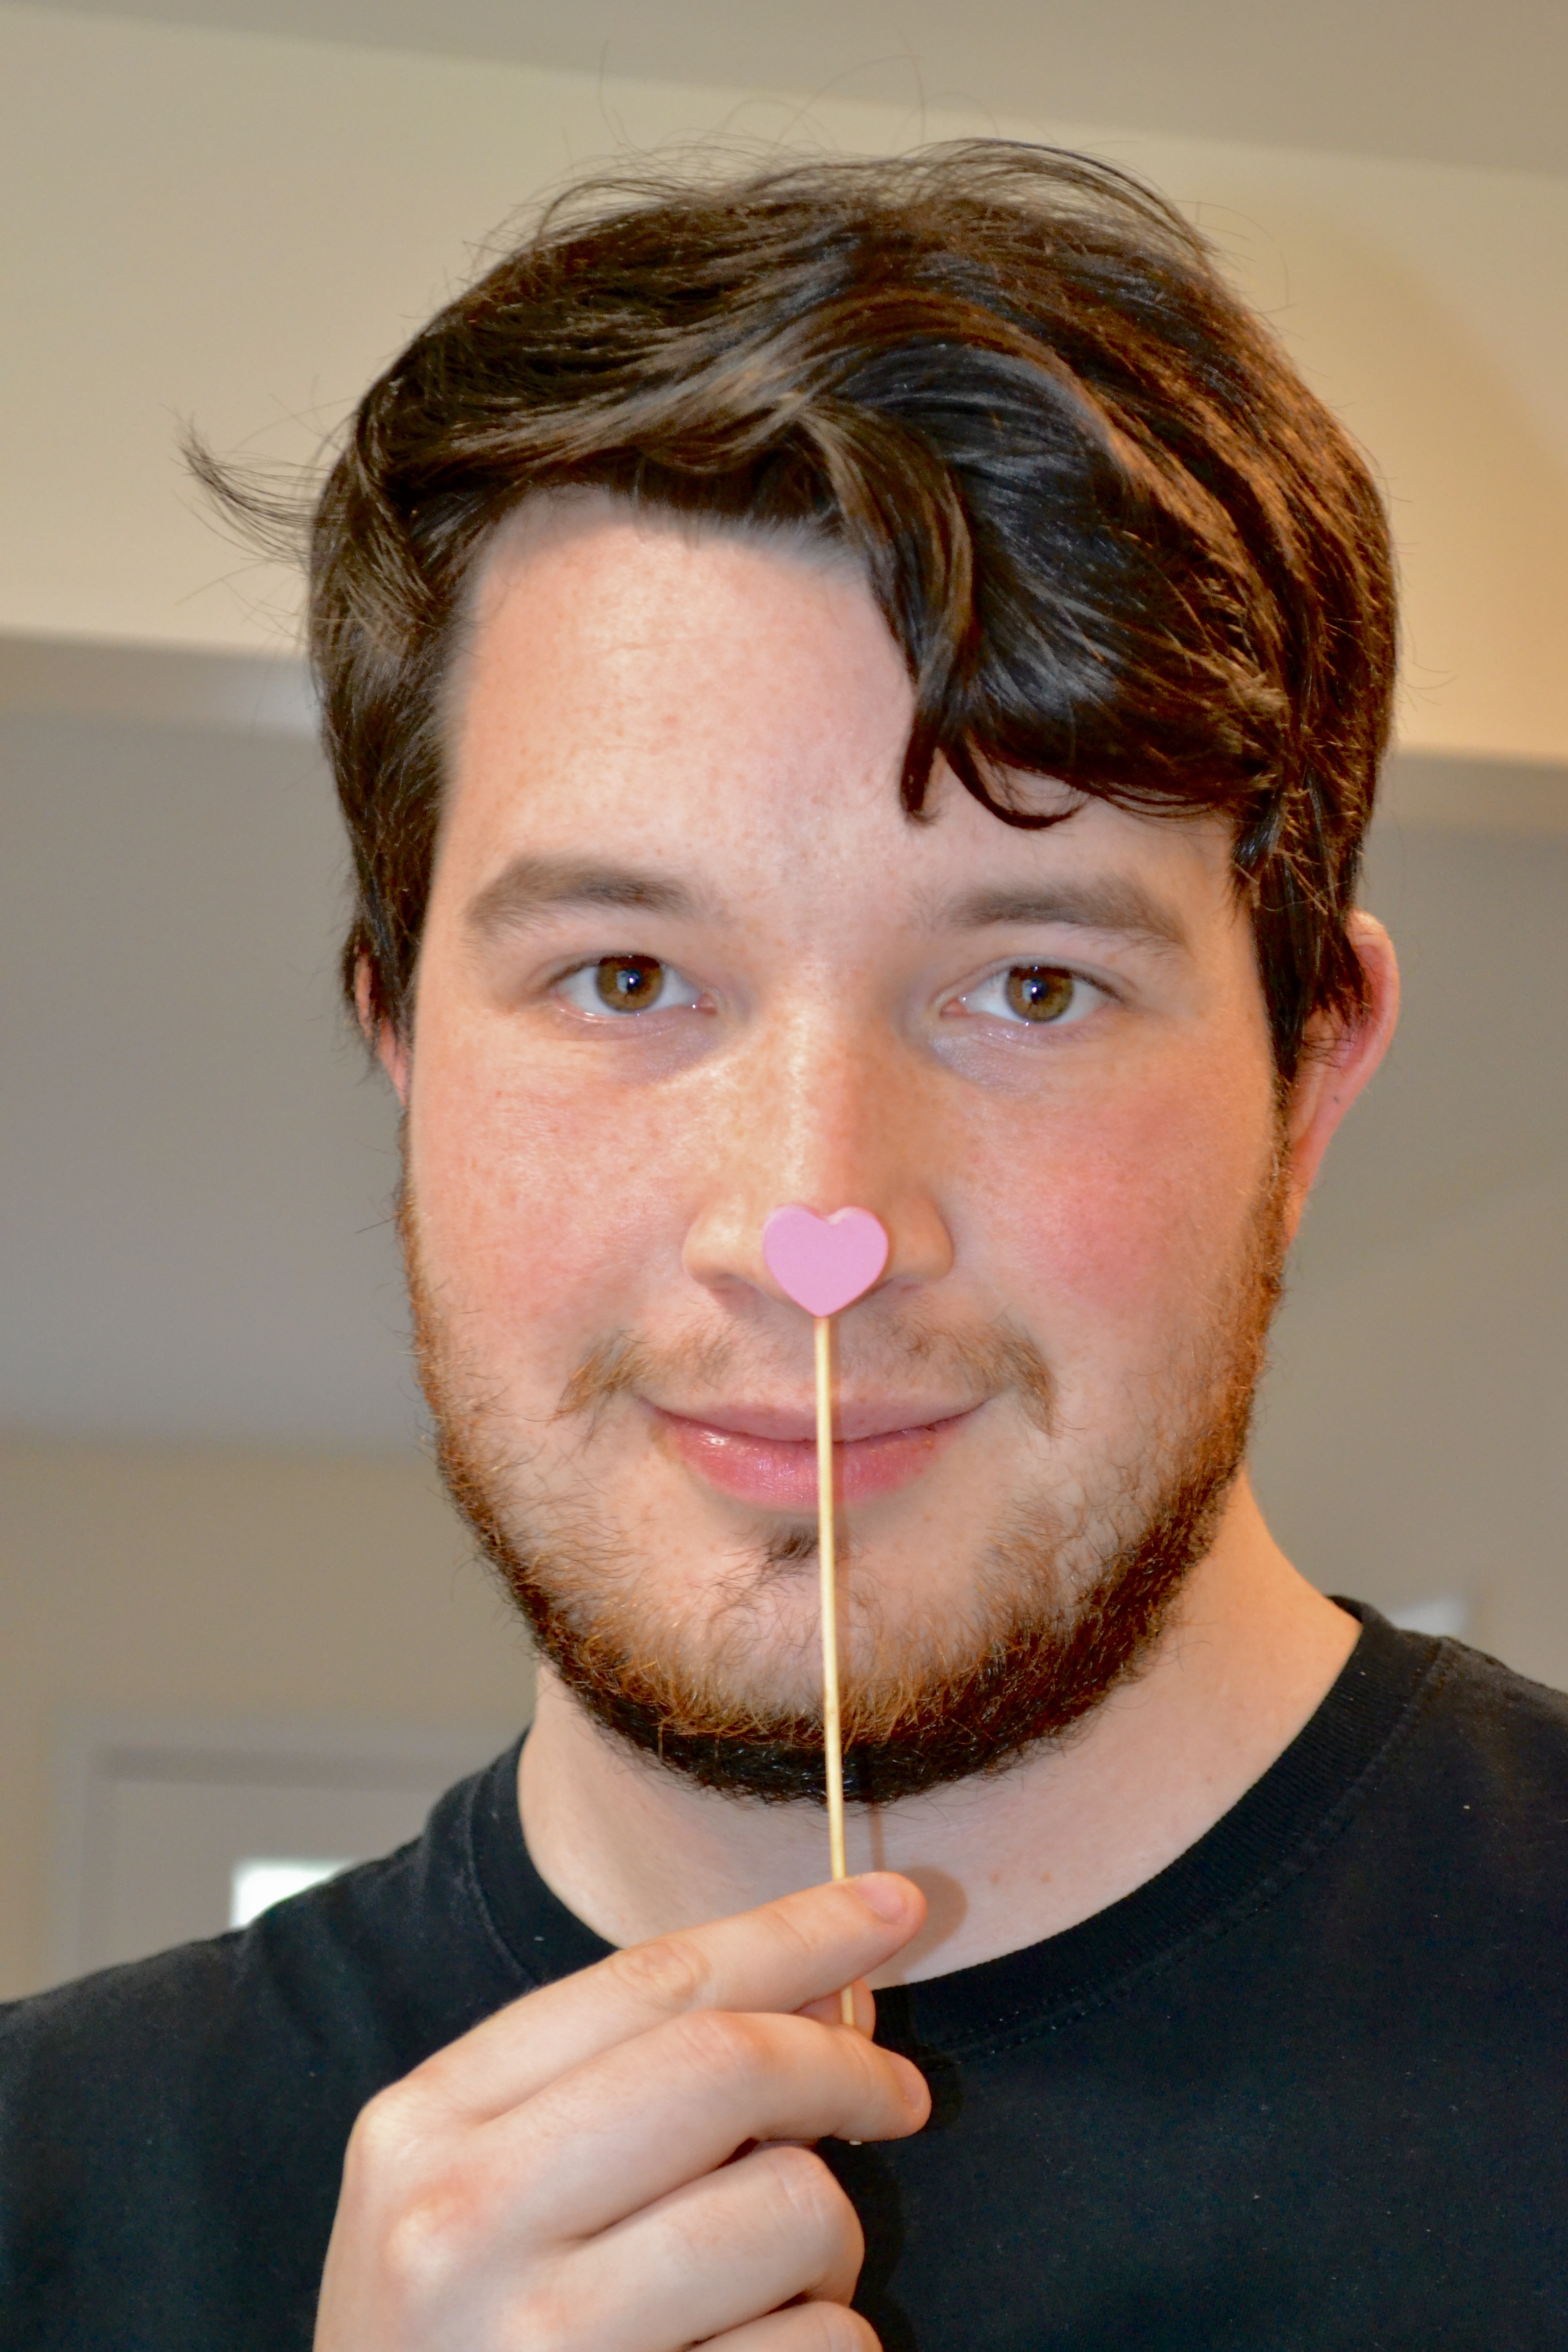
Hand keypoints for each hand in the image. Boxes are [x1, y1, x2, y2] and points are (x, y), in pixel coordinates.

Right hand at [314, 1872, 929, 2350]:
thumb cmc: (467, 2348)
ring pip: (795, 2208)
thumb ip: (622, 2084)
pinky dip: (826, 2349)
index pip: (651, 1980)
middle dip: (844, 2063)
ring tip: (778, 2288)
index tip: (891, 1909)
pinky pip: (821, 2348)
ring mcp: (544, 2343)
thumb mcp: (486, 2195)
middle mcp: (464, 2224)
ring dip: (831, 2244)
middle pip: (727, 2065)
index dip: (794, 1930)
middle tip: (897, 2093)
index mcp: (425, 2129)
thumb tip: (827, 1989)